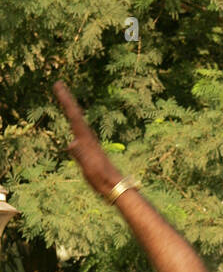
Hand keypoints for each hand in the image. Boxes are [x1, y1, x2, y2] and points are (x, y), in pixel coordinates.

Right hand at [53, 80, 123, 199]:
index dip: (65, 100)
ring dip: (71, 109)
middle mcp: (88, 138)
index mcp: (86, 139)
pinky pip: (80, 130)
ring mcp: (90, 143)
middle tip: (58, 85)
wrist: (115, 186)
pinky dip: (75, 122)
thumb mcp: (89, 168)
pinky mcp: (91, 149)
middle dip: (67, 99)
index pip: (74, 116)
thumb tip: (72, 143)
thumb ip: (81, 155)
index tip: (58, 86)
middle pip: (76, 114)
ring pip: (78, 121)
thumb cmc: (102, 178)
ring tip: (65, 98)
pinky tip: (75, 123)